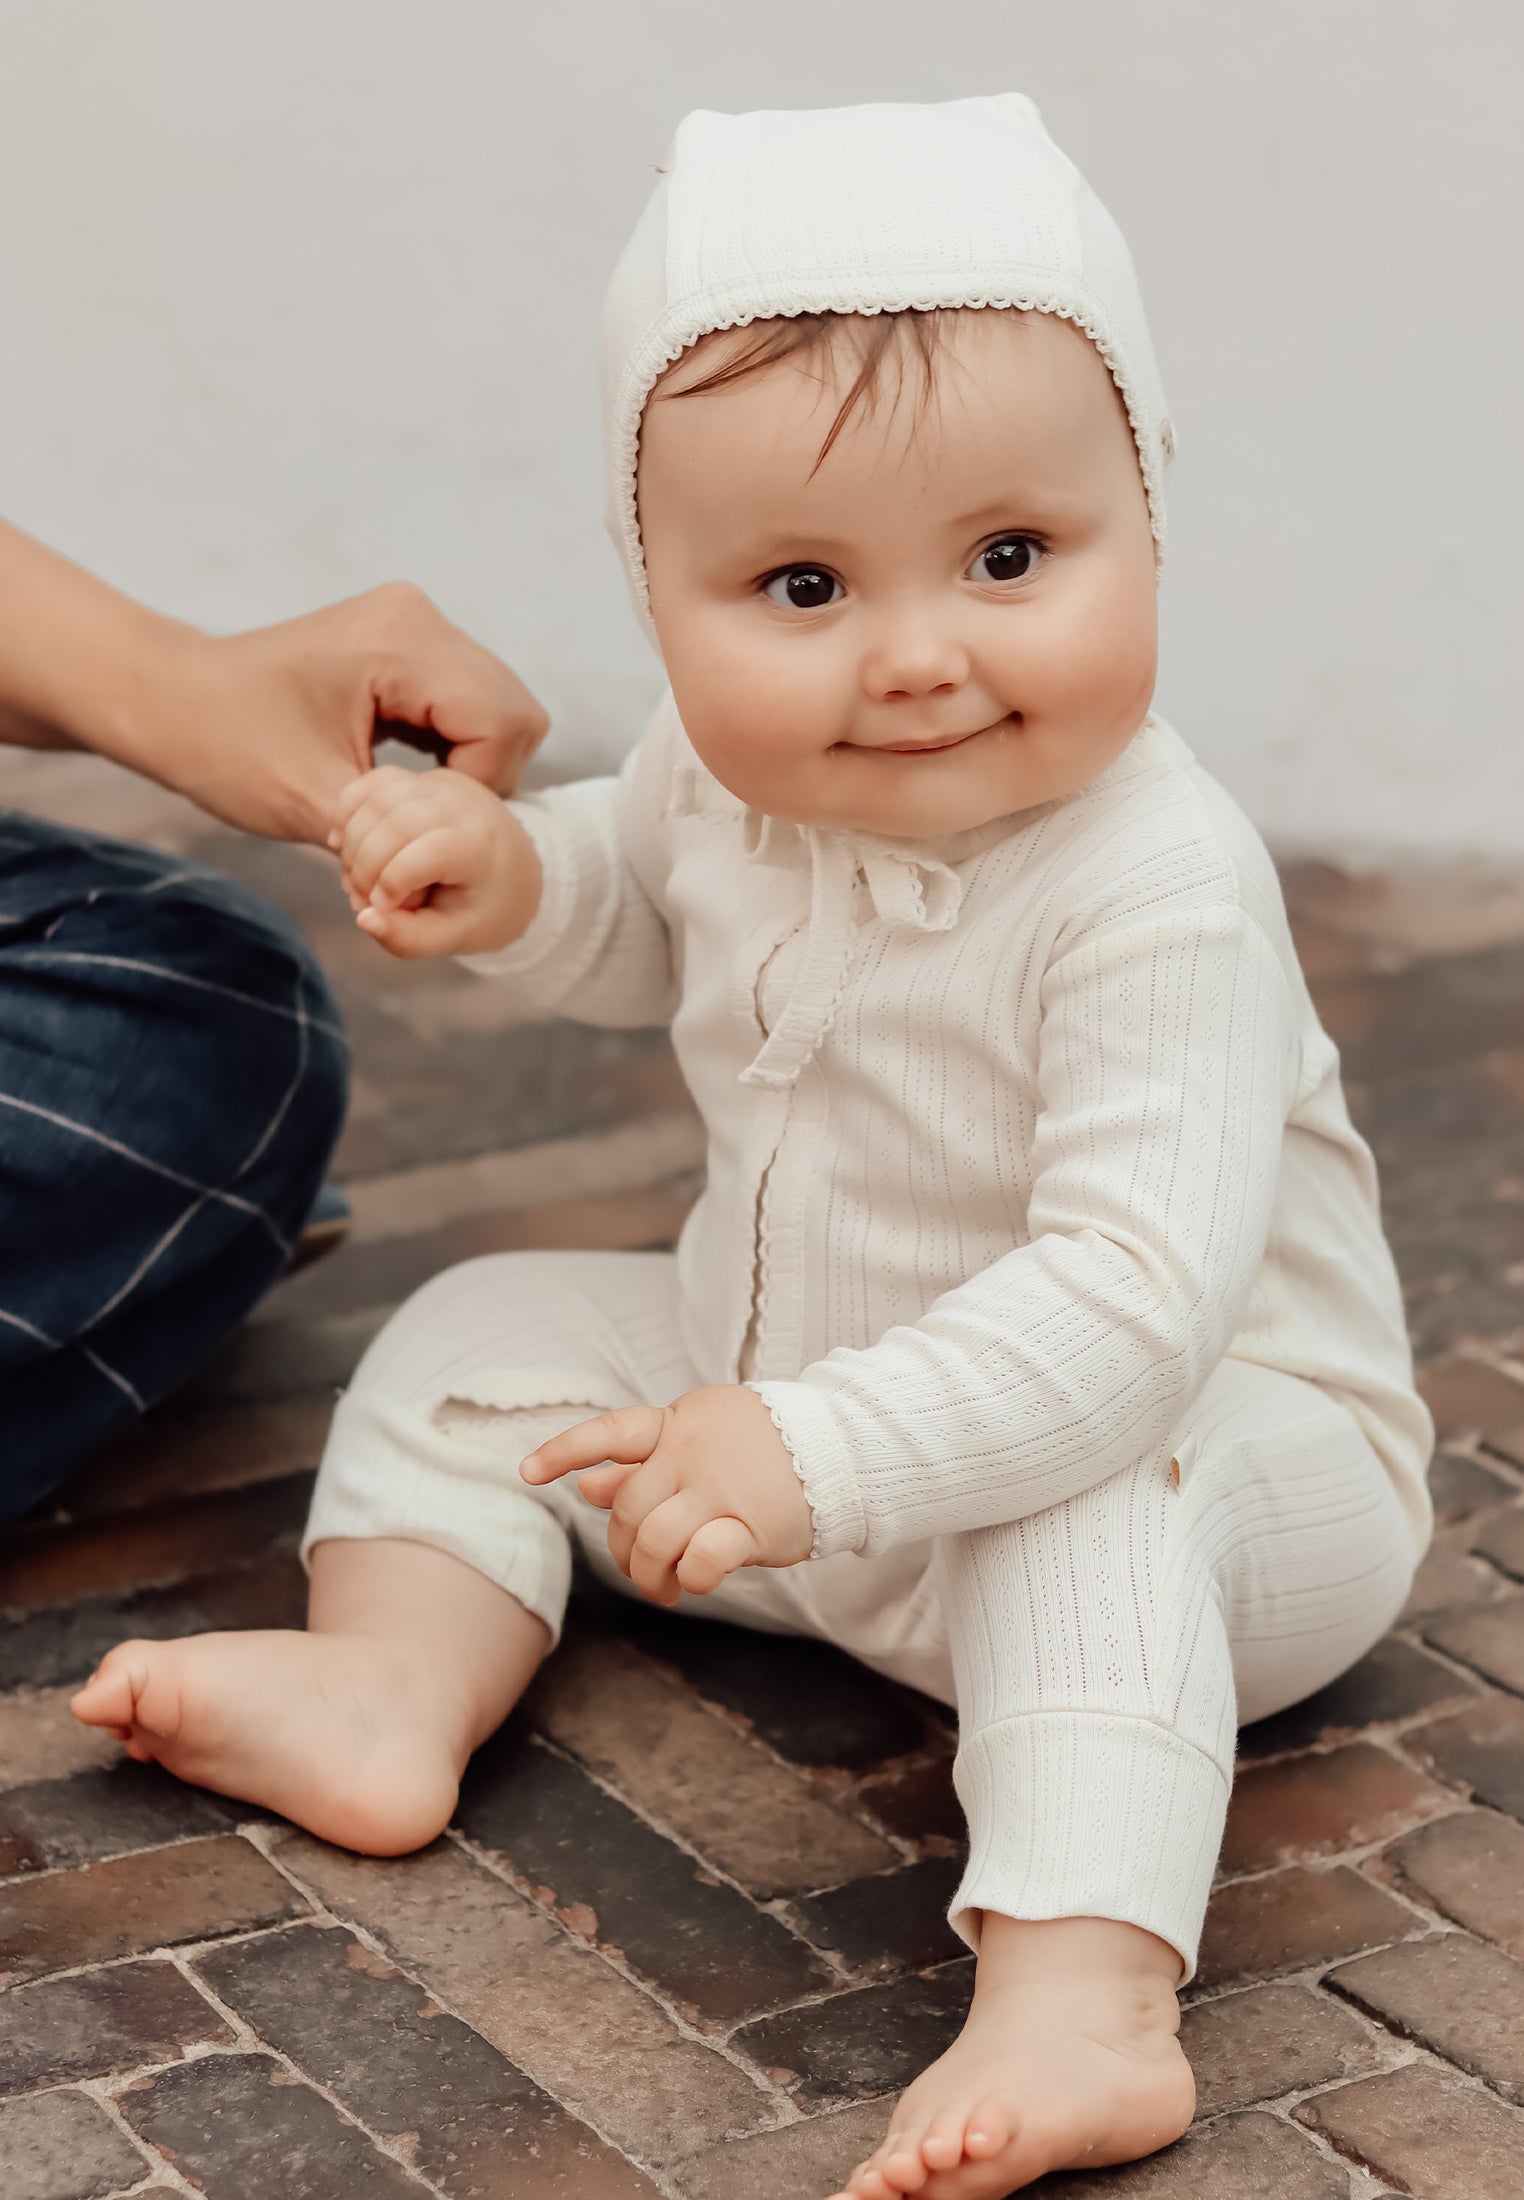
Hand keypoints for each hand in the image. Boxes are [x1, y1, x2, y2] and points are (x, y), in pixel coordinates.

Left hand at [158, 583, 548, 843]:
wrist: (171, 699)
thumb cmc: (225, 745)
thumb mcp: (314, 803)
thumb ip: (396, 834)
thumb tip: (455, 869)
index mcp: (400, 642)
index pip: (503, 722)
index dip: (481, 787)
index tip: (422, 822)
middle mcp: (417, 618)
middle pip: (514, 710)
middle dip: (483, 777)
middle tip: (422, 816)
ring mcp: (413, 624)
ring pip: (498, 708)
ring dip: (470, 764)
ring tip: (413, 799)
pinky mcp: (405, 641)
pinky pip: (467, 701)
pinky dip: (453, 747)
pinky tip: (408, 774)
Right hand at [332, 763, 540, 958]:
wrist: (511, 871)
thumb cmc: (484, 908)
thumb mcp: (456, 936)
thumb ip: (411, 938)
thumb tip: (364, 920)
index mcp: (484, 849)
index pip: (434, 851)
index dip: (396, 880)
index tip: (383, 908)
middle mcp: (466, 807)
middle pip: (398, 822)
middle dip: (365, 866)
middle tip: (361, 900)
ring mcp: (444, 786)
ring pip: (379, 798)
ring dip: (353, 842)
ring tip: (356, 878)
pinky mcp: (424, 778)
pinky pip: (373, 782)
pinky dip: (349, 811)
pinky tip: (342, 844)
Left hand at [521, 1386, 813, 1605]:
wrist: (842, 1449)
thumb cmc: (763, 1448)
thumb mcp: (700, 1440)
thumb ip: (646, 1461)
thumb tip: (587, 1486)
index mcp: (678, 1423)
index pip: (611, 1432)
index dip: (565, 1451)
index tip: (527, 1473)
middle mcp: (693, 1450)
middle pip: (628, 1508)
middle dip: (623, 1549)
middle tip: (641, 1569)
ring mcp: (722, 1485)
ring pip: (654, 1539)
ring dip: (648, 1575)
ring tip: (664, 1586)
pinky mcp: (753, 1523)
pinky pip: (701, 1561)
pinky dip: (690, 1580)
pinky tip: (694, 1583)